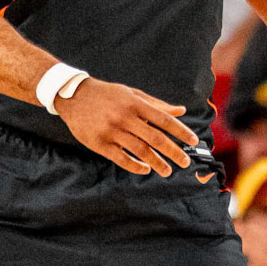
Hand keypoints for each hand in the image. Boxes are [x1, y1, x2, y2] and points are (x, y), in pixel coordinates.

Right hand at [56, 77, 198, 175]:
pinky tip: (145, 169)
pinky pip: (121, 158)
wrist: (73, 96)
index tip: (193, 140)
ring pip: (140, 151)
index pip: (164, 119)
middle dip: (173, 151)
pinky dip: (135, 166)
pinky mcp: (99, 143)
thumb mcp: (132, 94)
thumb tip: (181, 111)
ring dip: (157, 163)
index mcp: (135, 104)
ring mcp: (111, 131)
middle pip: (155, 138)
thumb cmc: (107, 95)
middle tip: (184, 162)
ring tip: (168, 171)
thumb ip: (157, 104)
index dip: (180, 131)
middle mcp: (125, 117)